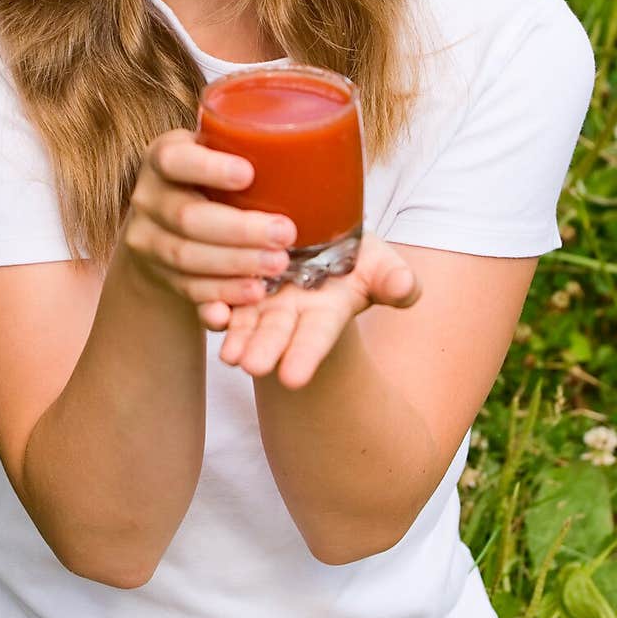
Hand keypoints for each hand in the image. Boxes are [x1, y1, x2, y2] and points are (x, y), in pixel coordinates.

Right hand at [121, 128, 297, 324]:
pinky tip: (252, 293)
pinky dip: (221, 293)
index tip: (248, 173)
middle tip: (285, 233)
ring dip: (235, 264)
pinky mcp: (158, 275)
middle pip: (186, 217)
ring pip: (186, 257)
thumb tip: (333, 131)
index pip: (175, 159)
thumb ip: (250, 147)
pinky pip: (188, 289)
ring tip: (277, 266)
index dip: (208, 167)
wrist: (167, 223)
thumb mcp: (217, 152)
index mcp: (164, 157)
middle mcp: (148, 197)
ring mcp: (148, 239)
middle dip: (239, 229)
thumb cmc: (212, 179)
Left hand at [216, 232, 419, 388]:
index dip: (305, 355)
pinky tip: (210, 313)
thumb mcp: (379, 263)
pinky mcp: (234, 281)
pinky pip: (221, 297)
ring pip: (245, 322)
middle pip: (276, 333)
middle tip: (250, 366)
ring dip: (236, 337)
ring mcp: (260, 298)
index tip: (293, 379)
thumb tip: (407, 287)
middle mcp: (290, 311)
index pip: (317, 336)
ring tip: (229, 354)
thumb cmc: (355, 256)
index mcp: (326, 311)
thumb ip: (393, 280)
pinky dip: (213, 307)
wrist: (315, 238)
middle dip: (264, 350)